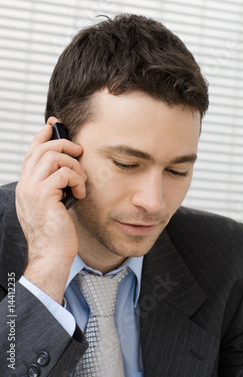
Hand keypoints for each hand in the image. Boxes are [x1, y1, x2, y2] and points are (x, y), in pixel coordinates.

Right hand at [15, 117, 86, 302]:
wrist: (52, 255)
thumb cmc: (56, 232)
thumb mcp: (53, 203)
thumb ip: (54, 185)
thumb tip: (68, 167)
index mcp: (26, 185)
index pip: (32, 152)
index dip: (43, 135)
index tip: (54, 124)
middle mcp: (25, 185)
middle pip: (43, 148)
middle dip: (65, 145)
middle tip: (79, 152)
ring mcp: (32, 190)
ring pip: (54, 157)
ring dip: (74, 165)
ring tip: (81, 181)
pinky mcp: (44, 196)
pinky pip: (64, 173)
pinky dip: (78, 180)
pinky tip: (80, 194)